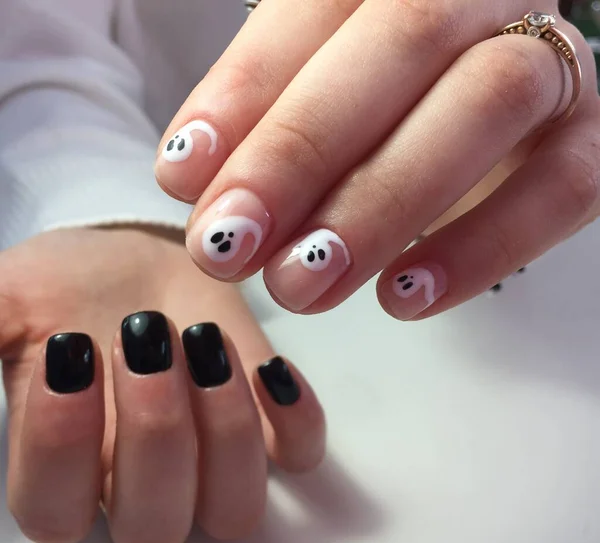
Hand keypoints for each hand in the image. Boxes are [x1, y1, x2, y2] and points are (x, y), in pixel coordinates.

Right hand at [0, 227, 324, 542]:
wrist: (140, 262)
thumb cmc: (69, 286)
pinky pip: (299, 456)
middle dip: (155, 430)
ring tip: (204, 343)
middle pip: (154, 525)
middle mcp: (144, 484)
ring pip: (233, 508)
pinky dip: (297, 422)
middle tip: (147, 337)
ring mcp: (215, 463)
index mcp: (70, 470)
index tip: (69, 348)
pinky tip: (271, 368)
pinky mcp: (270, 427)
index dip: (60, 442)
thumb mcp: (9, 301)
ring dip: (226, 428)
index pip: (55, 512)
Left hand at [154, 1, 598, 319]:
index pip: (311, 8)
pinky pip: (561, 188)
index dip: (244, 95)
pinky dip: (481, 246)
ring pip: (487, 103)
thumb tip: (192, 184)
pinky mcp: (590, 141)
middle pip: (399, 42)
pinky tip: (402, 297)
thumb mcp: (319, 100)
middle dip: (300, 153)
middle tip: (230, 250)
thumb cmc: (387, 108)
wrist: (493, 109)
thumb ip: (263, 126)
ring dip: (381, 205)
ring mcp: (551, 64)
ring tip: (304, 285)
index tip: (183, 178)